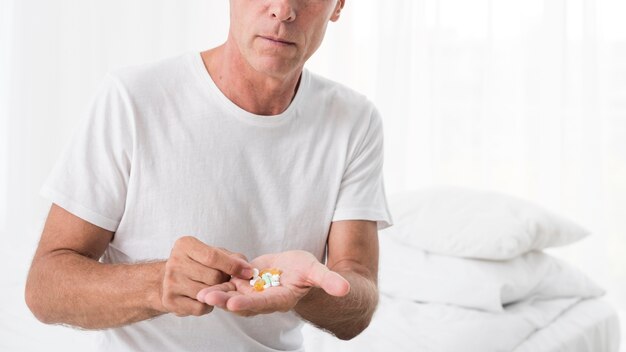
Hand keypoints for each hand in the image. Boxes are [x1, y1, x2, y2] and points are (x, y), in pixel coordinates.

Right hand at [160, 236, 253, 316]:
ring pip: (207, 293)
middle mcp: (175, 262)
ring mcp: (170, 282)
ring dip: (216, 294)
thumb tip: (248, 270)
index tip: (248, 272)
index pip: (213, 256)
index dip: (233, 266)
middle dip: (225, 280)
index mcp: (185, 245)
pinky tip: (203, 298)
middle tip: (224, 280)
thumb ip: (233, 258)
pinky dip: (207, 306)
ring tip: (212, 287)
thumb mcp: (214, 253)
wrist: (170, 279)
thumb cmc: (198, 263)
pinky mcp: (170, 300)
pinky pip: (200, 307)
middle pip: (213, 277)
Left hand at [195, 250, 349, 315]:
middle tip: (208, 297)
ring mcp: (251, 291)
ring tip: (199, 291)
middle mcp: (262, 299)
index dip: (249, 303)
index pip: (263, 304)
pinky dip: (216, 281)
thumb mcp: (317, 271)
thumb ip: (329, 281)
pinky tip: (201, 277)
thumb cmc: (306, 271)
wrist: (294, 271)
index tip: (235, 304)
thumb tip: (345, 288)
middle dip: (225, 300)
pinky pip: (228, 283)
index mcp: (280, 299)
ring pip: (231, 293)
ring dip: (216, 293)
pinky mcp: (243, 282)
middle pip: (241, 301)